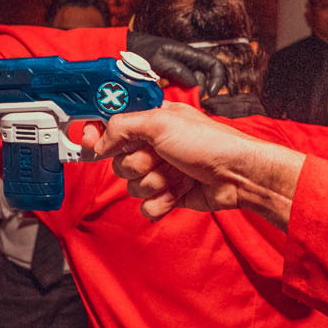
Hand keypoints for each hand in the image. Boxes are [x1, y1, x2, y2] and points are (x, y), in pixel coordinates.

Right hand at [82, 101, 304, 224]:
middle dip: (139, 165)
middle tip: (160, 158)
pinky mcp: (169, 195)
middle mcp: (154, 145)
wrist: (237, 176)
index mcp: (151, 120)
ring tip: (177, 175)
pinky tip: (178, 193)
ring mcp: (161, 171)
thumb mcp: (161, 122)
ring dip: (154, 184)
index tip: (89, 139)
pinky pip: (146, 207)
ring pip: (132, 187)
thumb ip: (123, 127)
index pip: (112, 125)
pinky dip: (161, 203)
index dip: (98, 133)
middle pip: (118, 162)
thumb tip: (99, 140)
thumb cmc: (210, 143)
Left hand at [126, 31, 228, 97]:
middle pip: (204, 80)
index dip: (217, 79)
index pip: (214, 65)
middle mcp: (188, 64)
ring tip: (177, 103)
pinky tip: (170, 103)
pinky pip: (181, 92)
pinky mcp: (172, 83)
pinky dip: (178, 99)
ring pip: (192, 88)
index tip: (210, 93)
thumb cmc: (141, 51)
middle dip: (199, 92)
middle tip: (189, 102)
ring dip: (188, 97)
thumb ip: (176, 69)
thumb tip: (193, 83)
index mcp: (189, 54)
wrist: (124, 52)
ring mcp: (180, 74)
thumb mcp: (158, 59)